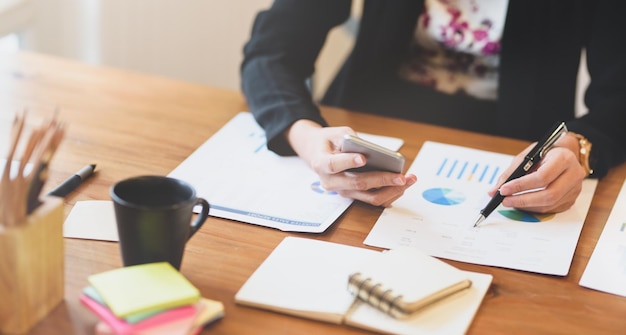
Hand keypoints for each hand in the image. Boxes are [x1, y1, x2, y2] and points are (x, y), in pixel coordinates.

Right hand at [286, 120, 416, 206]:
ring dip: (391, 190)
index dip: (348, 162)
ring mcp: (343, 191)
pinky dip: (390, 194)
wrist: (318, 154)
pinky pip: (374, 199)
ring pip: (369, 197)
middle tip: (401, 176)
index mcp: (321, 163)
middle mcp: (331, 182)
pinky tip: (403, 184)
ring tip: (409, 179)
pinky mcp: (354, 196)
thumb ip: (352, 140)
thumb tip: (373, 151)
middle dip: (381, 180)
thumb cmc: (329, 141)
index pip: (334, 164)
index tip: (363, 158)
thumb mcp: (337, 133)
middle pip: (358, 184)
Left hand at [488, 133, 586, 212]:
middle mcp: (574, 174)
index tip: (504, 190)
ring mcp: (575, 188)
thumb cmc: (544, 154)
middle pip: (549, 194)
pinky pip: (551, 209)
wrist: (564, 154)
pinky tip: (523, 204)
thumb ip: (510, 173)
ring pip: (550, 204)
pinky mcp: (572, 199)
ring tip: (511, 202)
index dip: (521, 185)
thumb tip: (493, 191)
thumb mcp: (526, 156)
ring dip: (527, 206)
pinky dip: (534, 208)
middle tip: (505, 201)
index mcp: (563, 158)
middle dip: (523, 200)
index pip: (542, 177)